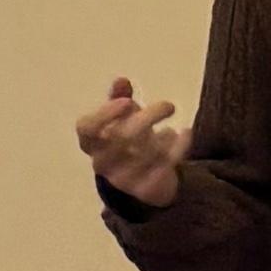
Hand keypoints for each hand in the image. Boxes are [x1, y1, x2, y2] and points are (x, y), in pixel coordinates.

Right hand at [77, 78, 188, 208]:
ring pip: (145, 154)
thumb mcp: (120, 119)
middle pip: (122, 138)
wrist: (141, 180)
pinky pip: (164, 167)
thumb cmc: (126, 141)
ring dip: (164, 136)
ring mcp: (123, 179)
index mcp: (90, 143)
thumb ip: (119, 98)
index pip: (86, 128)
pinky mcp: (145, 190)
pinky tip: (184, 134)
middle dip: (148, 118)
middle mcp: (102, 162)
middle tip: (169, 105)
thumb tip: (122, 80)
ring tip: (172, 128)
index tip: (127, 101)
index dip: (105, 114)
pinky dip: (178, 148)